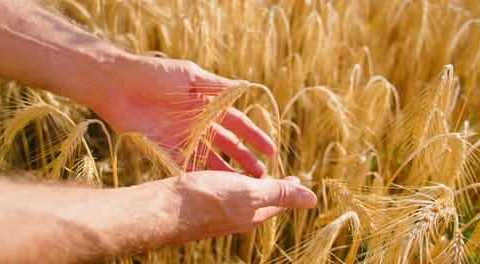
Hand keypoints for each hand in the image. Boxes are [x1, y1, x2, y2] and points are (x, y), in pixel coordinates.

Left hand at [95, 56, 274, 176]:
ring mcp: (182, 138)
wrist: (117, 84)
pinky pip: (184, 166)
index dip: (254, 136)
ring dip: (225, 171)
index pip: (237, 123)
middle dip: (244, 158)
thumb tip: (246, 88)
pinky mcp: (165, 149)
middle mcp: (198, 123)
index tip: (270, 150)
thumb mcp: (191, 75)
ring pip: (210, 158)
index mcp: (207, 104)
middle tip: (260, 175)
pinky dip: (198, 176)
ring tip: (241, 185)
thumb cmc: (155, 74)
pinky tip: (211, 188)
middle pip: (227, 144)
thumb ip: (217, 86)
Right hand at [154, 171, 316, 242]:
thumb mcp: (250, 193)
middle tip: (279, 175)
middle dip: (272, 188)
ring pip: (241, 198)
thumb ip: (281, 194)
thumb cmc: (209, 198)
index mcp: (253, 214)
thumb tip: (313, 200)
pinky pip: (223, 194)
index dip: (291, 189)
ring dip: (251, 185)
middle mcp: (237, 217)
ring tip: (254, 173)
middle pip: (261, 202)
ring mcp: (218, 213)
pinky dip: (231, 183)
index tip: (297, 177)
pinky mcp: (201, 205)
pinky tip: (223, 175)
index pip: (279, 202)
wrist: (165, 209)